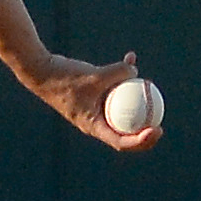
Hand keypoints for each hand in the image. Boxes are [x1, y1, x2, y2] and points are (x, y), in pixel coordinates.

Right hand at [28, 51, 161, 151]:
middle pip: (125, 132)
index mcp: (93, 125)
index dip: (141, 141)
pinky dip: (122, 77)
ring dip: (136, 98)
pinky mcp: (93, 94)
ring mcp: (94, 108)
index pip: (120, 141)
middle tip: (160, 123)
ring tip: (150, 88)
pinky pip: (113, 88)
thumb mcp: (94, 75)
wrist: (40, 70)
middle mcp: (95, 120)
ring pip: (122, 109)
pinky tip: (131, 58)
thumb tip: (137, 71)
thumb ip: (118, 73)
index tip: (156, 130)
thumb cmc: (64, 77)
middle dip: (145, 130)